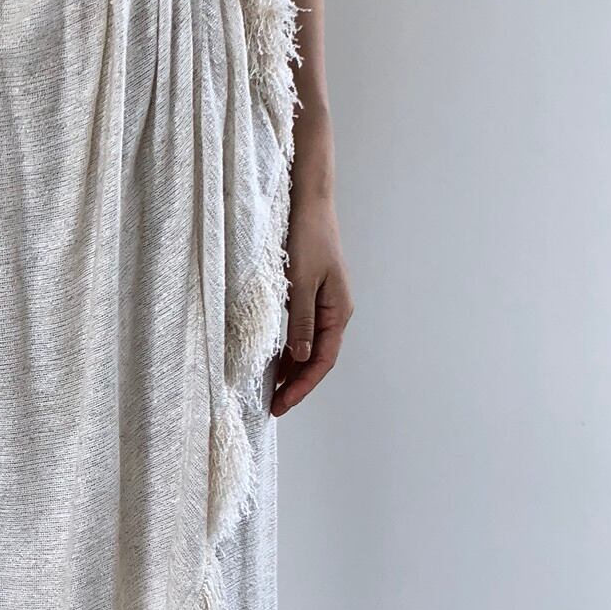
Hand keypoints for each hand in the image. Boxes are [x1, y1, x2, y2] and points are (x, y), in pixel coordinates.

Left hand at [271, 192, 352, 416]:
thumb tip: (299, 358)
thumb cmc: (307, 238)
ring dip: (293, 369)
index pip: (322, 360)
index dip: (303, 386)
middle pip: (317, 358)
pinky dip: (290, 349)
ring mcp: (324, 304)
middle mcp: (335, 312)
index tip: (282, 404)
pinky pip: (303, 331)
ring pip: (309, 347)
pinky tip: (276, 360)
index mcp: (338, 311)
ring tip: (272, 390)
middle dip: (297, 384)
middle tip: (274, 406)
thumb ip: (300, 322)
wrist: (309, 204)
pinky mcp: (312, 295)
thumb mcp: (300, 283)